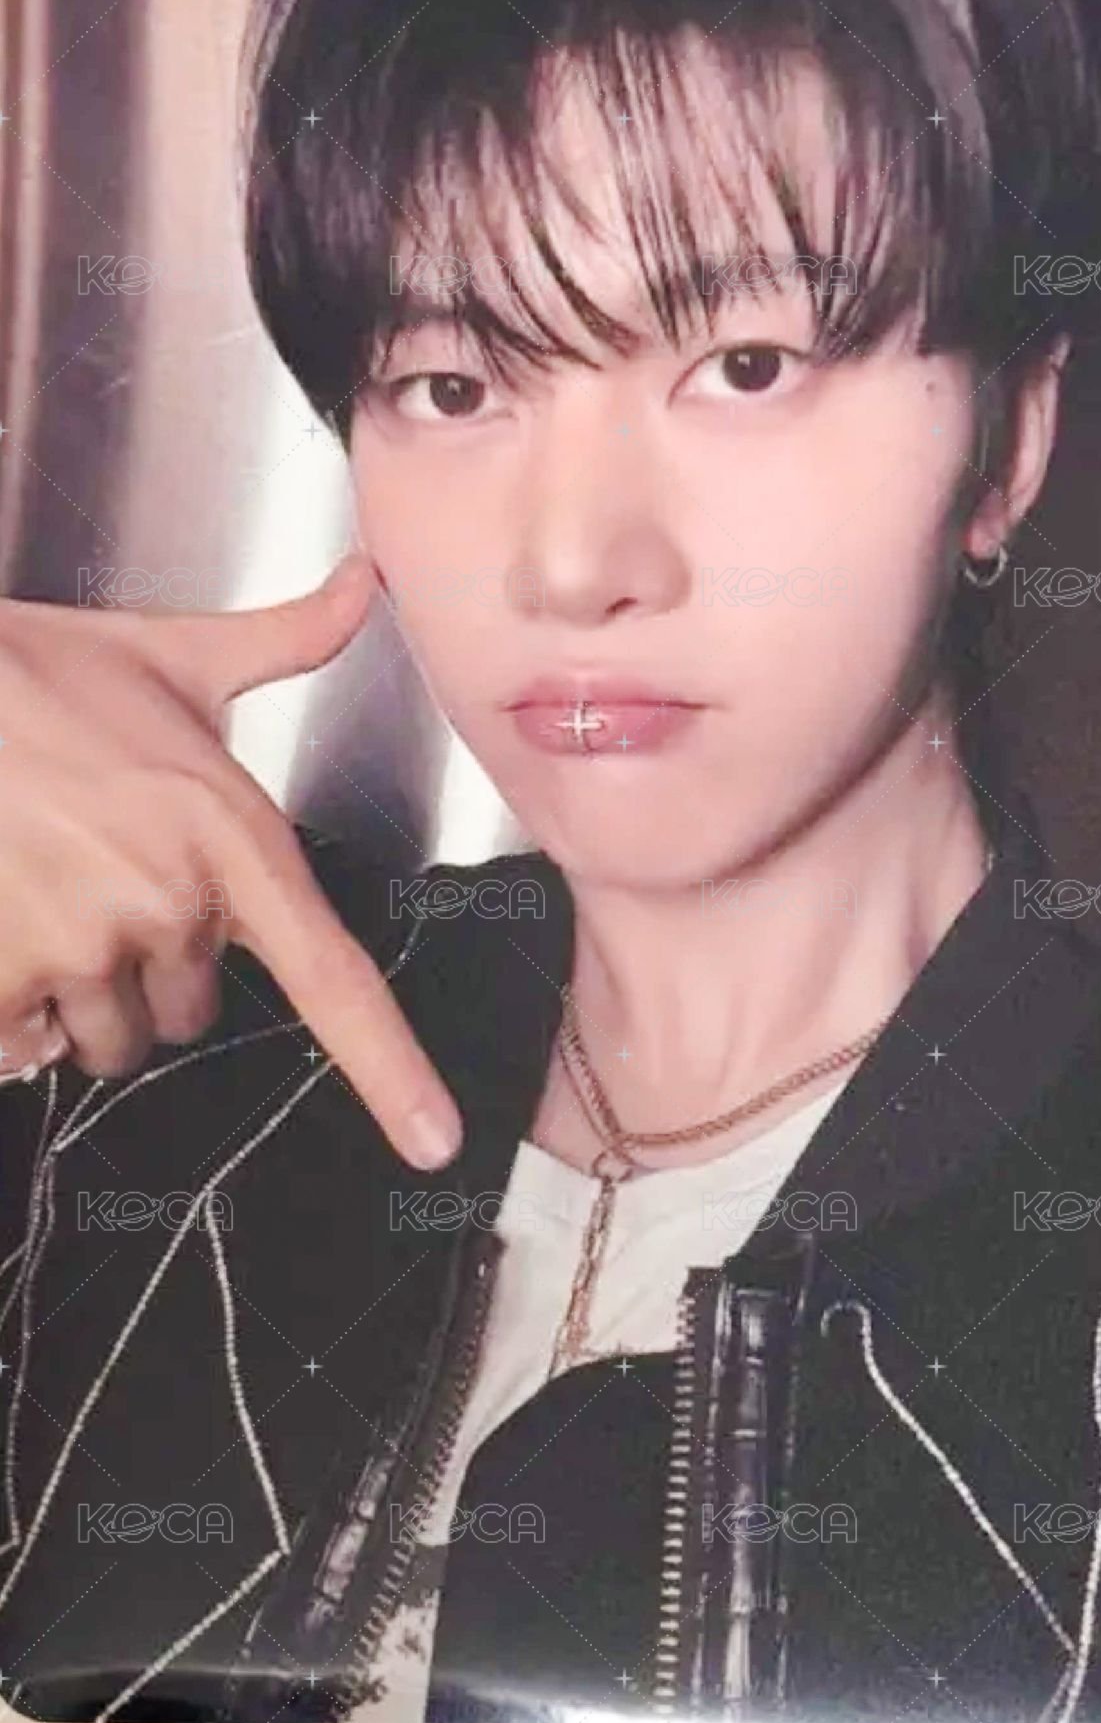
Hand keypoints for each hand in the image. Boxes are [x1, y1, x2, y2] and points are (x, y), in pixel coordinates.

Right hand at [0, 554, 461, 1169]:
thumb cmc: (39, 671)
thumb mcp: (173, 653)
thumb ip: (284, 638)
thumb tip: (365, 582)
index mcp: (231, 836)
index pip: (332, 975)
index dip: (390, 1068)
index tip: (435, 1140)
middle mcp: (169, 903)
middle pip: (193, 1011)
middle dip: (157, 968)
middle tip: (108, 881)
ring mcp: (81, 946)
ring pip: (110, 1036)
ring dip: (86, 995)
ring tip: (47, 896)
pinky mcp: (0, 980)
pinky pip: (25, 1044)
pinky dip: (14, 1009)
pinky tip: (7, 925)